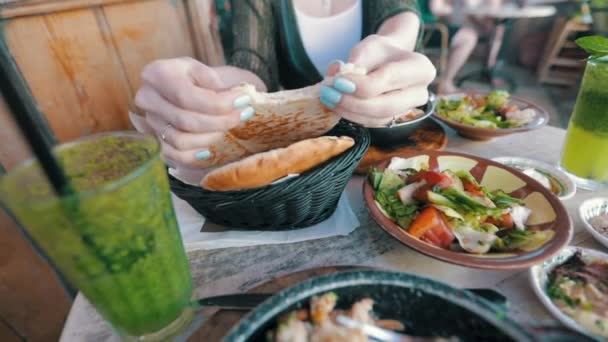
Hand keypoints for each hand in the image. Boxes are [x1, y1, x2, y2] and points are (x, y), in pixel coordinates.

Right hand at [131, 57, 254, 167]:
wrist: (182, 86)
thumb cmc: (196, 78)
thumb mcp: (205, 70)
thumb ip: (217, 84)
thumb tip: (236, 101)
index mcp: (156, 74)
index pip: (186, 96)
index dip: (217, 103)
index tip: (243, 101)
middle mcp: (147, 98)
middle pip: (185, 120)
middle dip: (219, 121)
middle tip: (242, 115)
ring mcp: (149, 122)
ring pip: (181, 140)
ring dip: (211, 137)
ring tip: (229, 127)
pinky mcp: (155, 140)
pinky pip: (175, 155)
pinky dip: (195, 155)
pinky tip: (210, 148)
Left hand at [322, 35, 435, 126]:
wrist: (388, 60)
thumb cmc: (381, 51)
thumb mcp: (370, 46)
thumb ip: (357, 60)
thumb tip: (338, 74)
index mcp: (421, 69)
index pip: (388, 80)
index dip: (360, 84)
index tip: (336, 80)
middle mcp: (419, 93)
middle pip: (385, 106)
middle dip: (353, 103)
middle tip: (329, 94)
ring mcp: (407, 110)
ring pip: (377, 118)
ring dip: (348, 111)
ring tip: (328, 97)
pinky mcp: (393, 119)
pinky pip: (371, 123)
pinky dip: (351, 115)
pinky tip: (334, 104)